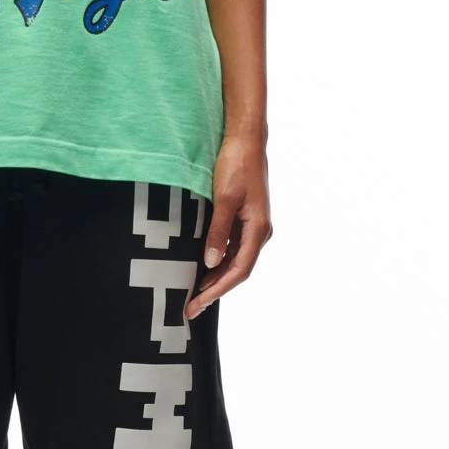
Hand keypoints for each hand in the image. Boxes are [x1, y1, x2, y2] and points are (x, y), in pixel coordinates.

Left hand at [185, 134, 270, 321]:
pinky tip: (201, 269)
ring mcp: (252, 226)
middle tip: (190, 308)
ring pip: (234, 261)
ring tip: (193, 295)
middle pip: (238, 270)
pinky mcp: (243, 219)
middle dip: (215, 290)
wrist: (245, 140)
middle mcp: (259, 232)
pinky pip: (231, 248)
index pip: (239, 270)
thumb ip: (218, 231)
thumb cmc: (236, 165)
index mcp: (259, 229)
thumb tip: (211, 263)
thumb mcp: (224, 199)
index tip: (198, 303)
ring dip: (215, 279)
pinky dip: (217, 262)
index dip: (218, 290)